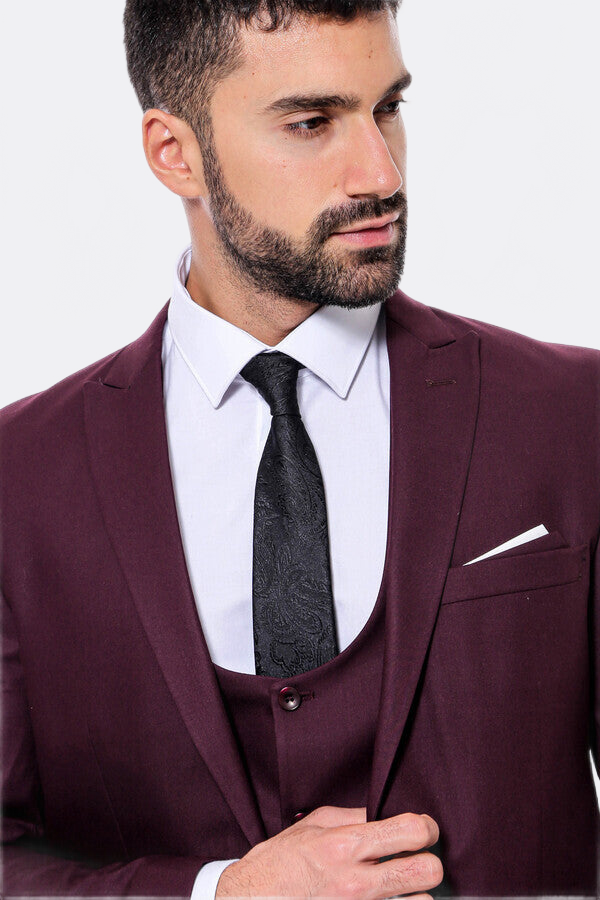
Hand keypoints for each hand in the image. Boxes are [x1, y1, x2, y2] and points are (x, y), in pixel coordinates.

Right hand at [215, 805, 442, 898]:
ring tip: (402, 886)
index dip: (427, 828)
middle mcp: (356, 882)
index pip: (410, 831)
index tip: (425, 830)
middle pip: (426, 872)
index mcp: (344, 846)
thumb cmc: (279, 862)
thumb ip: (352, 817)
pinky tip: (388, 899)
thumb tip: (385, 812)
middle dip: (430, 863)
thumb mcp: (312, 826)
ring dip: (417, 894)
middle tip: (419, 859)